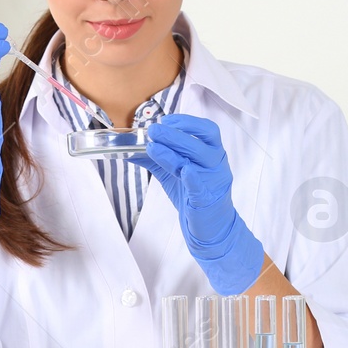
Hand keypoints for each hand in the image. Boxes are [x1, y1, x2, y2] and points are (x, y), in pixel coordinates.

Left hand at [129, 113, 263, 293]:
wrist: (210, 227)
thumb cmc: (193, 194)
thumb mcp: (174, 172)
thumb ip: (155, 158)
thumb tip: (130, 148)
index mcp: (212, 153)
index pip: (206, 129)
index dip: (186, 122)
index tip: (166, 120)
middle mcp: (217, 164)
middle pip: (200, 143)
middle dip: (175, 135)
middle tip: (153, 131)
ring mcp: (214, 181)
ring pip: (198, 161)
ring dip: (175, 152)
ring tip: (152, 147)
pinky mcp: (207, 199)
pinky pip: (200, 186)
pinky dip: (192, 177)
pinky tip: (182, 170)